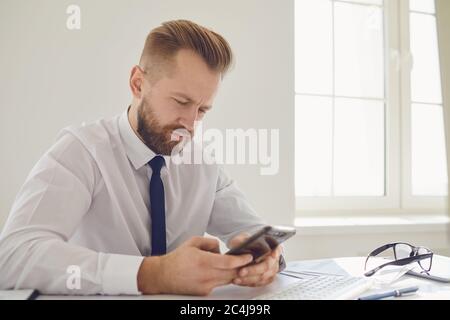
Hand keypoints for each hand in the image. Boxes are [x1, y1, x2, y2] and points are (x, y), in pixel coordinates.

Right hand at [137, 236, 252, 295]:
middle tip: (246, 260)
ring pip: (227, 280)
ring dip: (232, 273)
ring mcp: (206, 286)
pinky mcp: (204, 292)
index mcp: (203, 261)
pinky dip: (221, 278)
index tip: (249, 256)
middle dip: (241, 267)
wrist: (163, 276)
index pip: (229, 263)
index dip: (242, 260)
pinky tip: (216, 272)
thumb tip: (222, 249)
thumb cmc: (177, 258)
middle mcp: (206, 275)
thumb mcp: (193, 242)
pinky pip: (218, 284)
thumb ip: (211, 242)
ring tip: (233, 265)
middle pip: (232, 273)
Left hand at [228, 233, 281, 286]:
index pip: (276, 250)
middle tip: (241, 271)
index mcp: (272, 245)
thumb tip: (241, 243)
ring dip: (249, 279)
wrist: (242, 251)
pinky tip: (240, 281)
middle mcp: (274, 258)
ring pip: (263, 277)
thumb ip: (242, 240)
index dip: (274, 253)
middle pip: (267, 266)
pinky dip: (249, 283)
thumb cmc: (244, 243)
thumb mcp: (242, 238)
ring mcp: (272, 269)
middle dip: (253, 270)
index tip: (265, 256)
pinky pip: (259, 283)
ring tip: (237, 278)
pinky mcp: (267, 278)